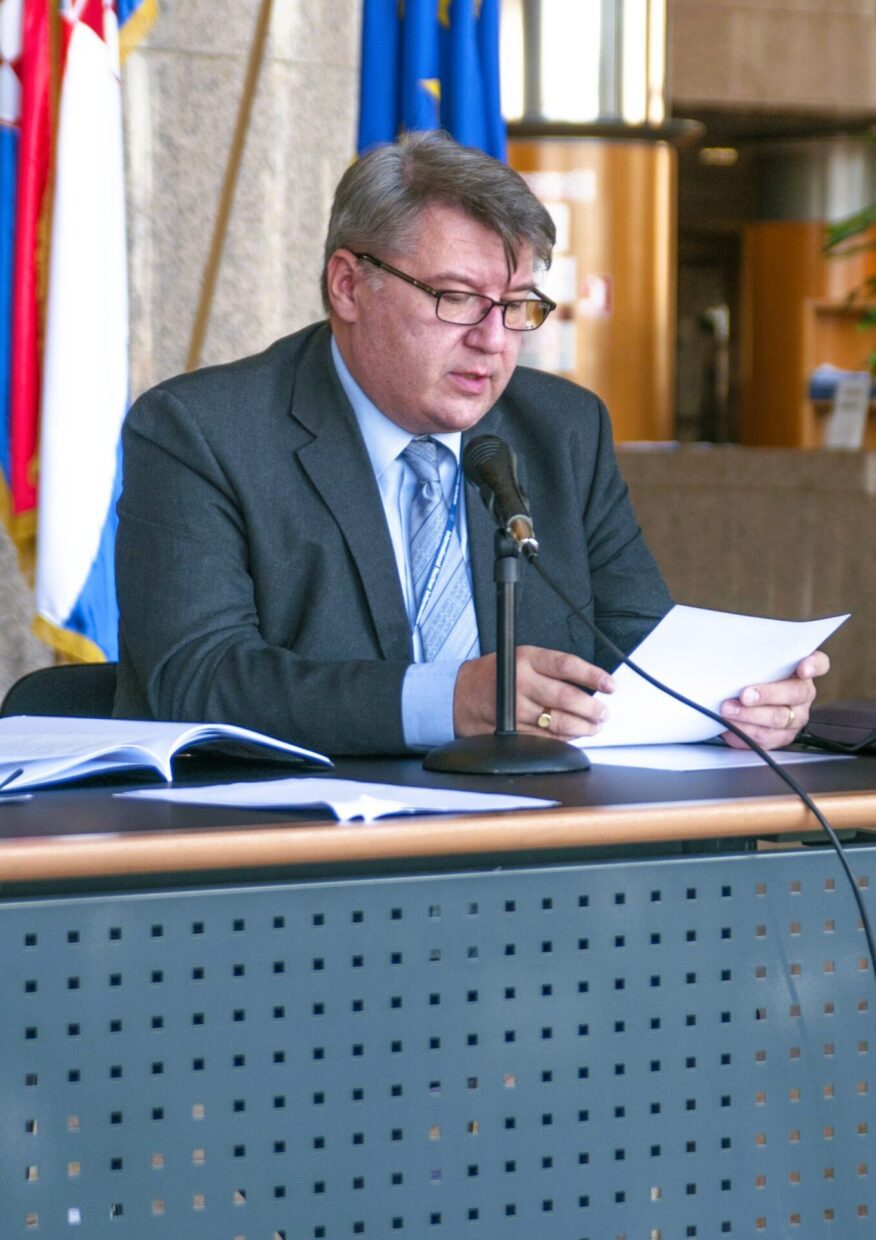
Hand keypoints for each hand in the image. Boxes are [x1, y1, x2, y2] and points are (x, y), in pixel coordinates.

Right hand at [453, 646, 613, 738]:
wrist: (458, 694)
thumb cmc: (495, 675)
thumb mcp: (519, 658)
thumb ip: (550, 669)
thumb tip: (589, 684)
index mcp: (525, 659)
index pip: (567, 666)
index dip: (593, 676)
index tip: (610, 685)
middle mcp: (520, 683)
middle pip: (566, 697)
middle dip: (592, 708)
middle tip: (603, 712)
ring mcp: (515, 709)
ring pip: (559, 721)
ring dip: (583, 726)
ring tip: (594, 725)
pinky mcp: (512, 730)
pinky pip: (546, 738)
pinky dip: (564, 738)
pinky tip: (573, 734)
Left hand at [720, 650, 829, 749]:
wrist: (746, 701)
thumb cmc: (753, 677)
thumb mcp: (758, 664)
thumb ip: (757, 659)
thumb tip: (736, 654)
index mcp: (802, 671)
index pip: (819, 664)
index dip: (813, 666)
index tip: (803, 669)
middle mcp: (803, 695)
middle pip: (795, 694)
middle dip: (767, 695)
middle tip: (745, 696)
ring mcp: (795, 718)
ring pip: (779, 720)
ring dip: (751, 716)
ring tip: (729, 711)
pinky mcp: (782, 737)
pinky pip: (766, 739)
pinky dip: (745, 733)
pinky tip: (731, 727)